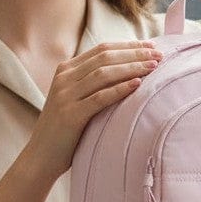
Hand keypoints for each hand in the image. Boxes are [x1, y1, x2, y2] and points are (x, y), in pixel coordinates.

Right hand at [23, 41, 161, 181]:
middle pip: (105, 57)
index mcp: (66, 70)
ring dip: (131, 67)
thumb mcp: (76, 98)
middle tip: (159, 54)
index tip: (151, 45)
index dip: (128, 45)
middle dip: (134, 53)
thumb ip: (93, 82)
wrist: (41, 156)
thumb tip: (129, 70)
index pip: (102, 49)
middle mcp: (64, 78)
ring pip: (103, 74)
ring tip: (153, 66)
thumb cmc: (67, 128)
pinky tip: (137, 84)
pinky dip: (120, 89)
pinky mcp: (70, 115)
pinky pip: (99, 98)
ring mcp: (65, 96)